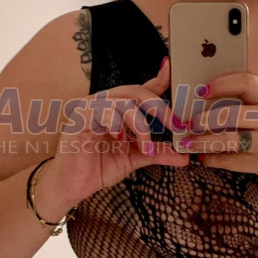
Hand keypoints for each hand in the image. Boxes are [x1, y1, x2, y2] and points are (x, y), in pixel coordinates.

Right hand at [41, 58, 189, 207]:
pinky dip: (116, 124)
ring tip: (145, 147)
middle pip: (137, 92)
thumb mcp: (135, 159)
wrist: (72, 186)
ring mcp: (90, 109)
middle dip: (160, 108)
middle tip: (175, 125)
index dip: (159, 80)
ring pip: (123, 102)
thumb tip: (185, 156)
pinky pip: (102, 111)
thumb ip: (158, 153)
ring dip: (140, 125)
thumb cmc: (99, 167)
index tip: (173, 71)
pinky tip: (120, 139)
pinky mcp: (79, 119)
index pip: (141, 90)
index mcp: (118, 109)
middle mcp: (104, 104)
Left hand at [179, 72, 257, 187]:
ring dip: (203, 142)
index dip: (222, 84)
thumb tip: (208, 103)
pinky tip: (205, 158)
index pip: (246, 83)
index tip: (201, 89)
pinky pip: (232, 161)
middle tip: (188, 122)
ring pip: (229, 140)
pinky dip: (214, 159)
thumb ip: (249, 105)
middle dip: (204, 119)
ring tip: (187, 143)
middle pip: (231, 114)